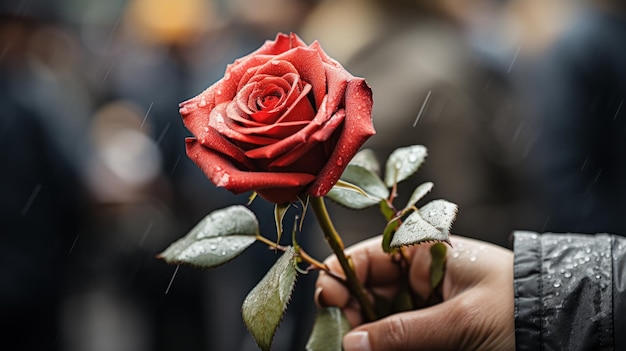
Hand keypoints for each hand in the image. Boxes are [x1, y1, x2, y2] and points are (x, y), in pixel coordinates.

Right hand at [315, 235, 514, 350]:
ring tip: (353, 348)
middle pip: (365, 290)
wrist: (564, 326)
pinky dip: (383, 344)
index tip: (327, 303)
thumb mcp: (461, 319)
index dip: (340, 275)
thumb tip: (352, 344)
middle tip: (340, 339)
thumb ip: (405, 332)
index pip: (367, 257)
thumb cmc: (517, 307)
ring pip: (378, 317)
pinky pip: (398, 335)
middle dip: (349, 312)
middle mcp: (417, 274)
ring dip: (363, 334)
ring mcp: (424, 303)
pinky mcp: (432, 329)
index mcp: (423, 251)